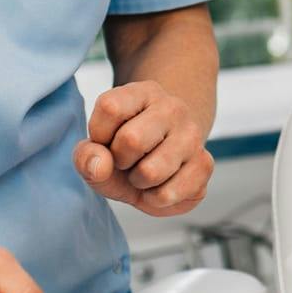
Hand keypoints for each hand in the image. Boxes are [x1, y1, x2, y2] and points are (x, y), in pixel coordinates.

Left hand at [74, 80, 213, 216]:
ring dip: (138, 183)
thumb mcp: (96, 151)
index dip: (99, 133)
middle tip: (126, 160)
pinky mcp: (205, 164)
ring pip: (151, 171)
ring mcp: (192, 135)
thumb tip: (100, 166)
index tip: (106, 139)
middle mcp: (172, 108)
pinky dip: (155, 199)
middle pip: (131, 140)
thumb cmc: (125, 153)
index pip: (111, 106)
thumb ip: (86, 157)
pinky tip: (159, 186)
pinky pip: (167, 194)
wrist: (163, 163)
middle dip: (120, 161)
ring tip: (143, 174)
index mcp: (142, 93)